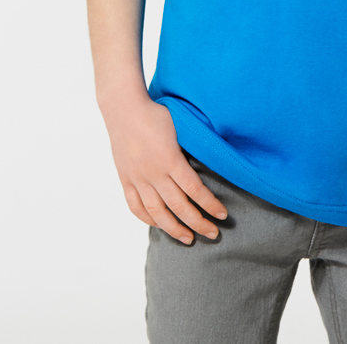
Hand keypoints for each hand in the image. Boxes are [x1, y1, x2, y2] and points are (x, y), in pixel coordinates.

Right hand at [102, 96, 228, 242]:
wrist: (124, 109)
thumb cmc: (156, 114)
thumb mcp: (180, 128)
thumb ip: (190, 150)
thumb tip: (210, 163)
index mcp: (171, 159)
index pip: (195, 191)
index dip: (210, 206)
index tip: (223, 215)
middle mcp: (154, 173)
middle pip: (180, 207)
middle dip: (199, 223)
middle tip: (213, 234)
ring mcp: (138, 178)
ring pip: (158, 213)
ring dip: (175, 229)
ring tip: (189, 239)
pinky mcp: (126, 180)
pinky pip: (136, 206)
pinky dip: (148, 219)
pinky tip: (159, 225)